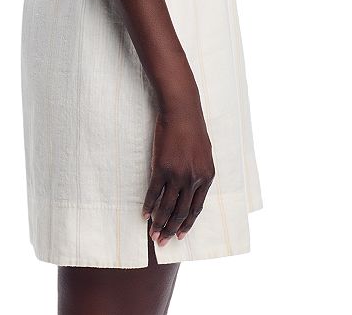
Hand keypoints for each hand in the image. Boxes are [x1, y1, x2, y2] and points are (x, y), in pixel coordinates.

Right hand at [142, 102, 215, 245]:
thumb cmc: (193, 128)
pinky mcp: (161, 168)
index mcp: (207, 176)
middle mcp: (193, 179)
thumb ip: (200, 172)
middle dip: (171, 229)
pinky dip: (148, 205)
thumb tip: (192, 188)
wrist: (182, 111)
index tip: (180, 235)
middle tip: (163, 241)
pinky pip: (153, 192)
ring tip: (153, 234)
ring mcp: (177, 174)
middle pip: (182, 212)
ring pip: (167, 206)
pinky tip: (144, 214)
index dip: (188, 223)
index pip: (197, 208)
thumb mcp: (204, 153)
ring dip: (159, 222)